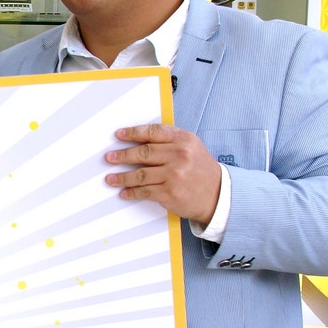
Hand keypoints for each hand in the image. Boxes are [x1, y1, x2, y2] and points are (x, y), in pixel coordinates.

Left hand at [105, 123, 221, 223]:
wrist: (218, 195)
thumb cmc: (200, 169)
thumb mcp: (191, 147)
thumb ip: (169, 141)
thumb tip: (139, 138)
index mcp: (183, 140)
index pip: (153, 132)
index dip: (133, 133)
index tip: (119, 135)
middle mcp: (179, 155)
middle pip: (143, 153)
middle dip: (122, 155)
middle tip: (109, 157)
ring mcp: (174, 175)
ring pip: (140, 174)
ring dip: (122, 177)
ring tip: (110, 178)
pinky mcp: (170, 193)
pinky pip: (145, 191)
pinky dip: (132, 192)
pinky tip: (124, 192)